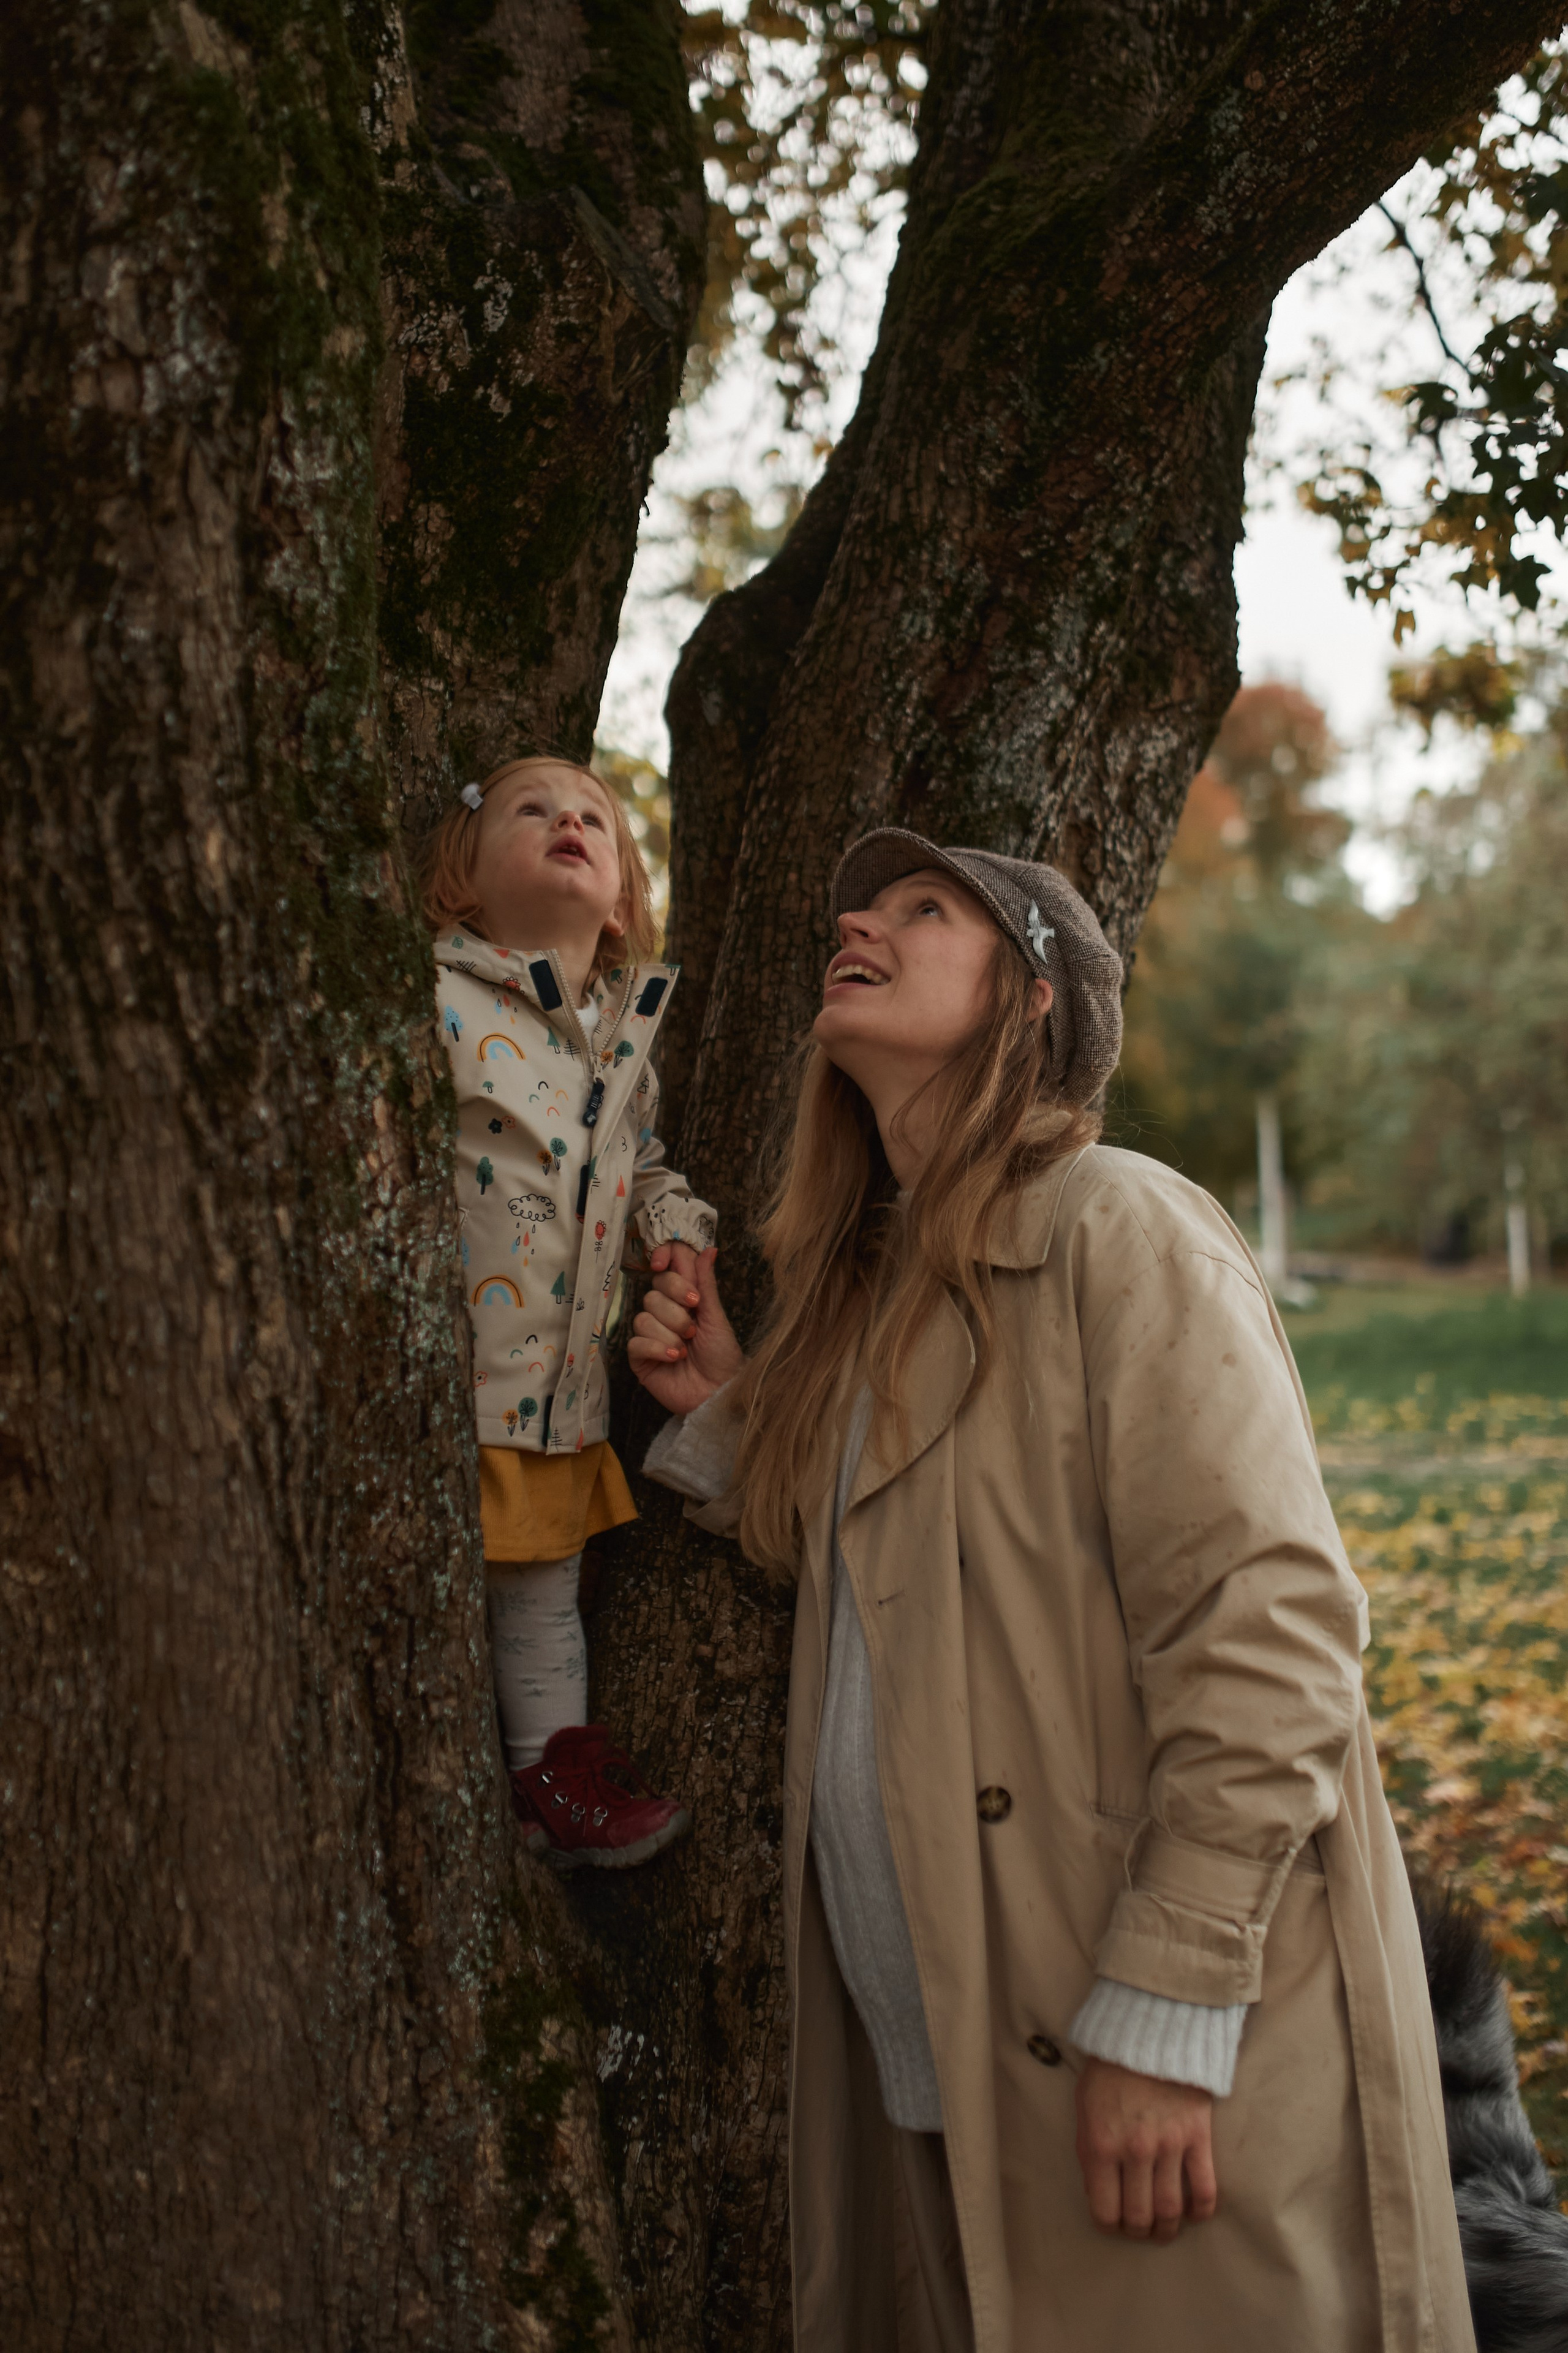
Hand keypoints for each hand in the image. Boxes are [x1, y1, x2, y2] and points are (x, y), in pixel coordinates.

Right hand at [629, 1244, 743, 1416]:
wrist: (719, 1393)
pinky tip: (675, 1358)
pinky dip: (658, 1348)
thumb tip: (709, 1249)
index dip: (663, 1258)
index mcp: (685, 1297)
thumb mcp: (717, 1318)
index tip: (663, 1263)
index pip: (668, 1265)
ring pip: (644, 1316)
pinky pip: (637, 1341)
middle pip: (654, 1291)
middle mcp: (665, 1312)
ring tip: (687, 1348)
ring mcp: (651, 1334)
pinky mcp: (640, 1357)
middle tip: (694, 1325)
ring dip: (670, 1333)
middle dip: (676, 1308)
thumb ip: (706, 1284)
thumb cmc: (723, 1356)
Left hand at [1074, 2058, 1217, 2243]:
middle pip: (1140, 2216)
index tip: (1113, 2224)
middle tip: (1141, 2229)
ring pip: (1171, 2209)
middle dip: (1139, 2231)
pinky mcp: (1197, 2136)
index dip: (1109, 2226)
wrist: (1149, 2032)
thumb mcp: (1084, 2109)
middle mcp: (1134, 2152)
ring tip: (1165, 2228)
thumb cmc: (1110, 2071)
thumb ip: (1089, 2151)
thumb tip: (1098, 2192)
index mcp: (1100, 2146)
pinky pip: (1205, 2188)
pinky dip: (1201, 2210)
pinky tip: (1195, 2214)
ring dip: (1168, 2228)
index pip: (1105, 2210)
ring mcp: (1168, 2145)